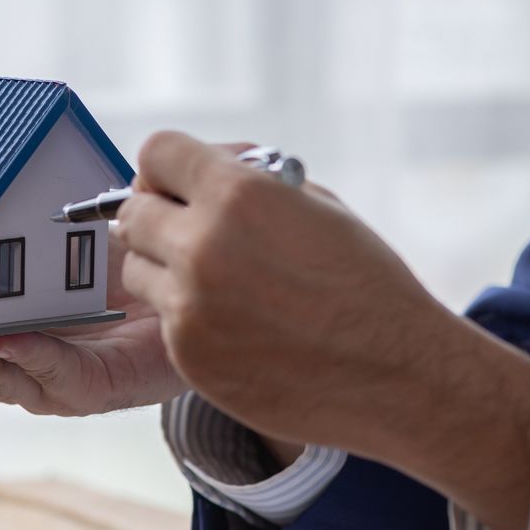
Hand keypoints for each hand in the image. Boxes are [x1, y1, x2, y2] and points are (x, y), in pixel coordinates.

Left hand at [115, 131, 529, 529]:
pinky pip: (163, 321)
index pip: (158, 152)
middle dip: (157, 216)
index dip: (168, 167)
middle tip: (185, 231)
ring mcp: (188, 305)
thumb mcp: (319, 207)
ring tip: (214, 281)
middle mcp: (202, 246)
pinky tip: (236, 327)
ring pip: (135, 268)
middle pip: (132, 212)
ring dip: (161, 268)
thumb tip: (202, 170)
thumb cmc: (367, 285)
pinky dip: (187, 319)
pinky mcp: (185, 353)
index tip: (177, 184)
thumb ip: (251, 183)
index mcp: (240, 195)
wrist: (398, 376)